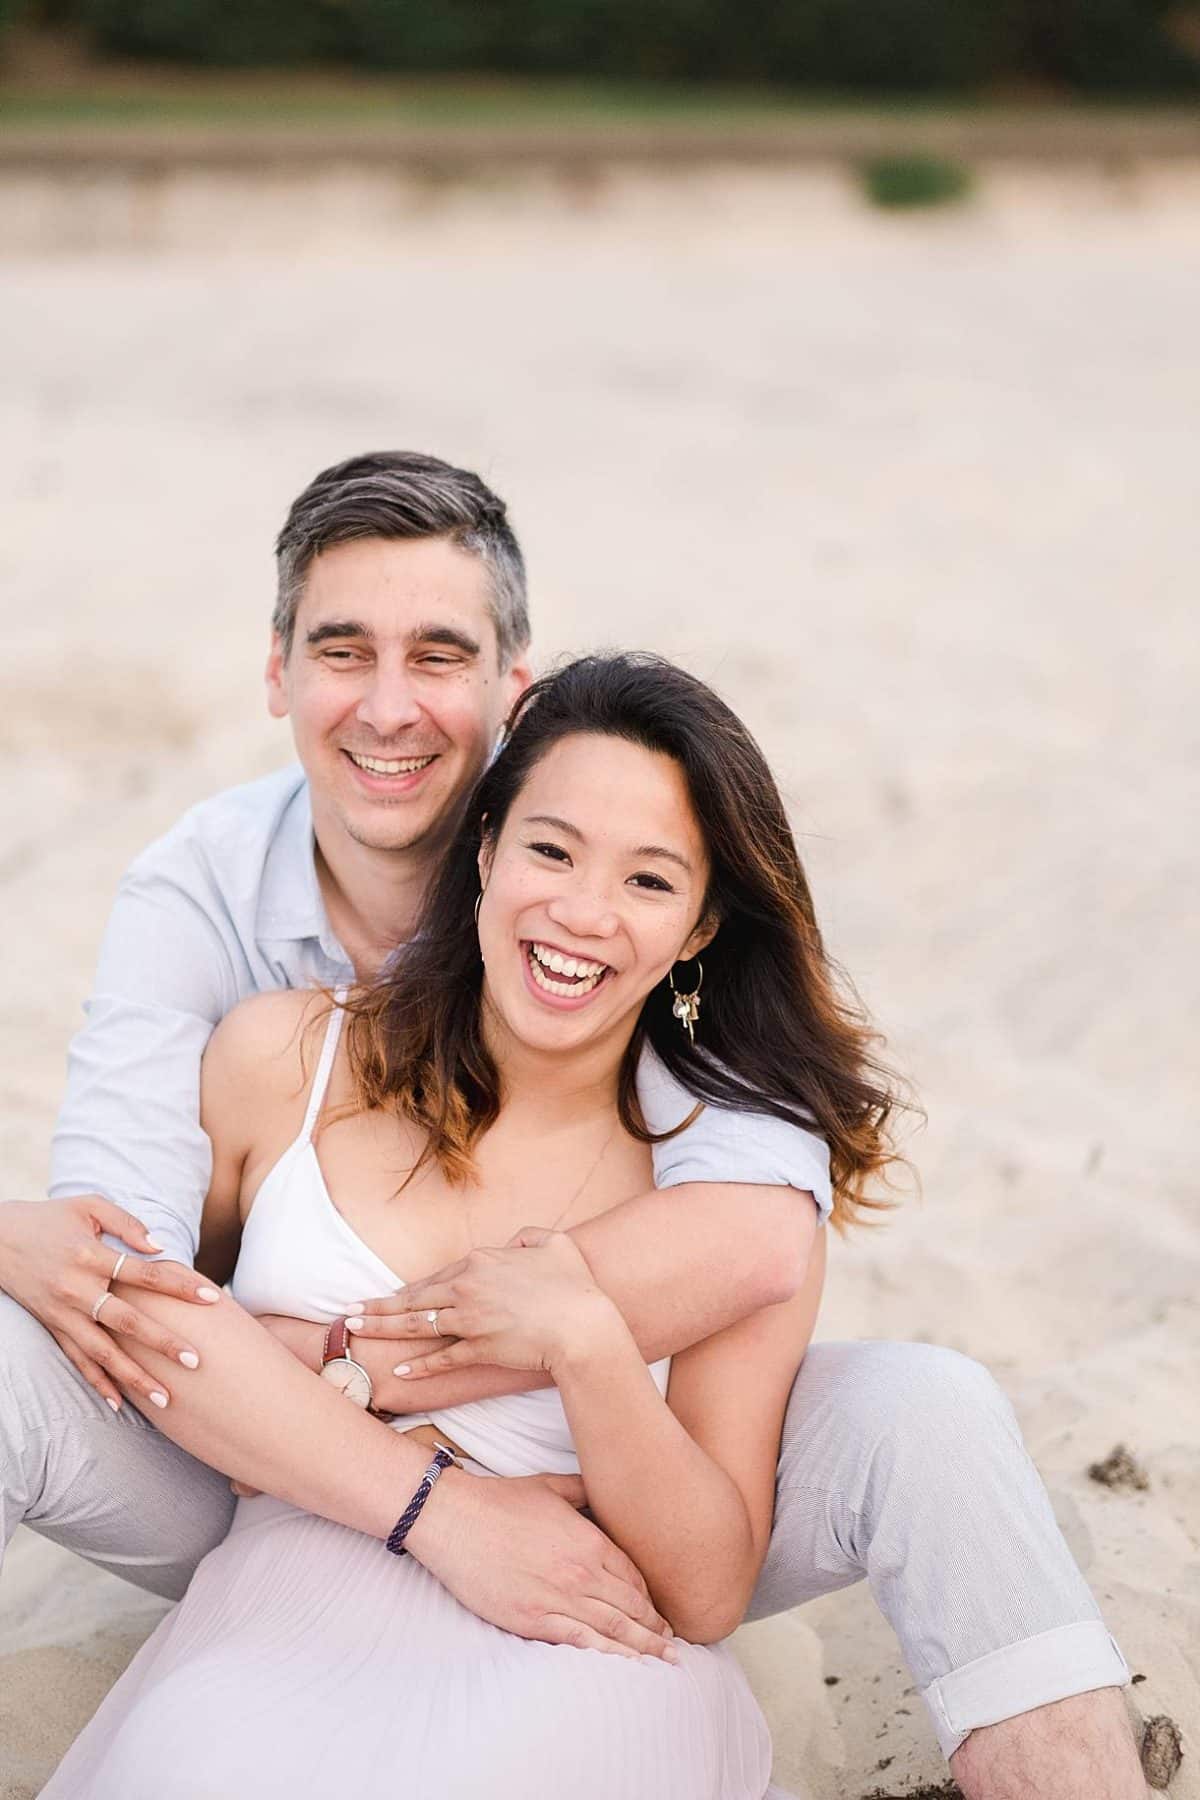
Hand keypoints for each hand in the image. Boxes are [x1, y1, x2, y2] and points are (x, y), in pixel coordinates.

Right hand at [0, 1198, 220, 1411]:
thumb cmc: (50, 1218)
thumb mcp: (88, 1205)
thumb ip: (126, 1223)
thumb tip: (159, 1247)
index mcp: (90, 1255)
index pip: (145, 1274)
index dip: (179, 1287)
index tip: (212, 1298)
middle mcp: (76, 1289)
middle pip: (126, 1322)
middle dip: (162, 1343)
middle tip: (196, 1361)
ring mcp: (63, 1313)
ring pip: (102, 1352)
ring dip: (134, 1377)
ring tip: (166, 1398)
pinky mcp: (52, 1327)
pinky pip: (77, 1360)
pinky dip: (97, 1382)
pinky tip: (119, 1403)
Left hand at [347, 1229, 620, 1382]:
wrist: (583, 1326)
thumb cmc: (574, 1285)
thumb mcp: (555, 1244)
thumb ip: (530, 1237)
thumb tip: (515, 1242)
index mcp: (481, 1261)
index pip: (436, 1276)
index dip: (409, 1288)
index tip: (387, 1296)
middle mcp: (468, 1288)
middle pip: (415, 1298)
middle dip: (380, 1306)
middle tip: (352, 1311)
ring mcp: (471, 1320)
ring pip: (418, 1324)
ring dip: (385, 1328)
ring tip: (358, 1331)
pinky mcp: (479, 1348)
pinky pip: (442, 1357)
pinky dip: (420, 1365)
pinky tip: (401, 1369)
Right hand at [411, 1467, 678, 1662]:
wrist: (455, 1519)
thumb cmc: (500, 1500)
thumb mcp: (551, 1486)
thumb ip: (584, 1491)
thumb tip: (602, 1488)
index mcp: (589, 1541)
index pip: (633, 1576)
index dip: (649, 1597)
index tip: (660, 1611)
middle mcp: (580, 1573)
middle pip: (630, 1607)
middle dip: (655, 1628)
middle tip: (674, 1645)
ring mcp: (557, 1599)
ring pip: (613, 1629)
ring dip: (642, 1647)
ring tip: (663, 1661)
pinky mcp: (533, 1620)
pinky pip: (579, 1642)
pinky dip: (606, 1654)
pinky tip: (624, 1664)